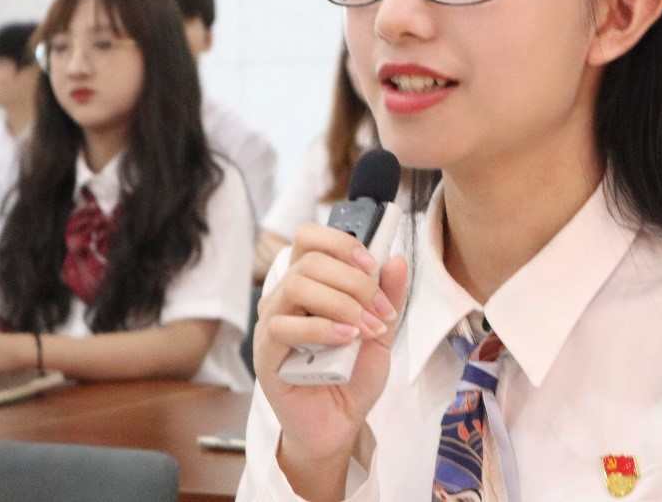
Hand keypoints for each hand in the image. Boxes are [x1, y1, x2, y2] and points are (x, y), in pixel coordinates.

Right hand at [253, 223, 408, 475]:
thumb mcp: (382, 329)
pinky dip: (322, 328)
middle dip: (355, 282)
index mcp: (309, 283)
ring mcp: (271, 324)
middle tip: (382, 311)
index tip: (373, 264)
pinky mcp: (265, 354)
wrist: (341, 423)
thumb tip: (395, 259)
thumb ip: (388, 296)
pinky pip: (284, 326)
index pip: (308, 238)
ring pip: (296, 286)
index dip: (340, 242)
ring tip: (368, 329)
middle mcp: (284, 297)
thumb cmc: (353, 374)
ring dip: (342, 304)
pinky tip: (347, 340)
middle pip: (308, 261)